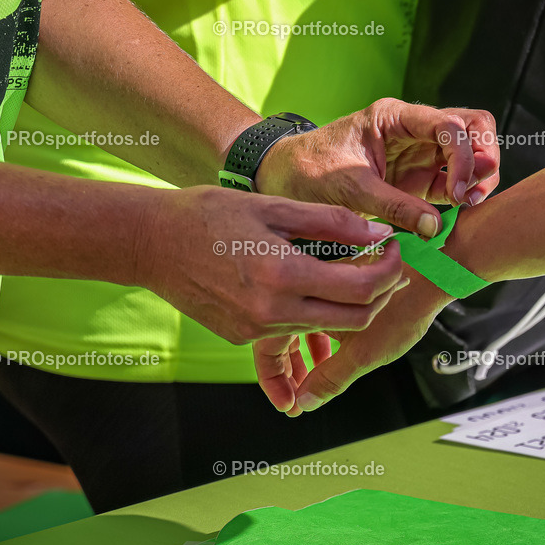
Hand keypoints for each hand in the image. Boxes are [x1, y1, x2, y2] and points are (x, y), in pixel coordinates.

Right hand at [140, 185, 407, 344]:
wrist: (150, 243)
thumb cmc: (208, 214)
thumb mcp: (272, 206)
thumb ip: (330, 222)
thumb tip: (377, 235)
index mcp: (282, 275)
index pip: (361, 289)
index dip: (390, 270)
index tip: (393, 249)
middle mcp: (271, 312)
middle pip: (353, 320)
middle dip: (378, 293)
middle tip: (381, 264)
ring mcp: (255, 330)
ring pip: (324, 327)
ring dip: (346, 303)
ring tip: (344, 267)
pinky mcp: (243, 338)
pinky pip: (291, 329)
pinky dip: (310, 309)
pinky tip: (304, 280)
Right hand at [253, 268, 454, 413]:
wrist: (434, 270)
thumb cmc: (403, 306)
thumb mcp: (363, 353)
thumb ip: (330, 378)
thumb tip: (307, 401)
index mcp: (302, 302)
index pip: (270, 345)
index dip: (274, 378)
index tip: (288, 402)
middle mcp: (304, 289)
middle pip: (280, 335)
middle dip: (288, 369)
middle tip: (298, 396)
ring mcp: (319, 284)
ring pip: (298, 323)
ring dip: (303, 353)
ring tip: (313, 376)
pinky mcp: (334, 281)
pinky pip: (313, 312)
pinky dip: (317, 334)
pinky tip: (331, 347)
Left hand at [255, 99, 500, 236]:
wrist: (285, 179)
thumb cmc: (310, 172)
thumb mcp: (349, 188)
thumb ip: (393, 205)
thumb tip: (435, 227)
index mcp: (394, 118)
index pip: (448, 124)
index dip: (463, 155)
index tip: (456, 190)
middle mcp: (413, 129)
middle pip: (471, 127)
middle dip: (482, 156)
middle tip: (472, 192)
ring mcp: (418, 153)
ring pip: (469, 153)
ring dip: (477, 176)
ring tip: (466, 203)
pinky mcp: (416, 179)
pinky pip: (452, 181)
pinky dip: (462, 194)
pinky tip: (455, 213)